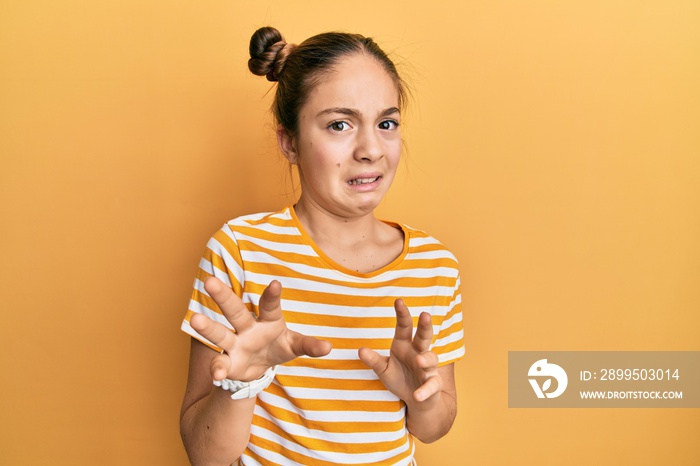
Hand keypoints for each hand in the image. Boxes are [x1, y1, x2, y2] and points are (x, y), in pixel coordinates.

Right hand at [190, 277, 331, 381]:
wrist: (259, 367)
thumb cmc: (278, 346)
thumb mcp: (295, 345)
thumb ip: (310, 345)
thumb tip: (329, 347)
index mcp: (268, 320)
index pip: (269, 305)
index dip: (272, 295)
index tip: (275, 283)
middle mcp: (247, 327)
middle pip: (234, 310)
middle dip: (222, 296)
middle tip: (208, 280)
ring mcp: (234, 344)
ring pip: (220, 333)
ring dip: (208, 327)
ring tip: (195, 319)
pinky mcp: (227, 363)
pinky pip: (220, 364)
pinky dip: (217, 369)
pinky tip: (216, 375)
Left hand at [358, 299, 440, 405]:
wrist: (415, 401)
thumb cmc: (400, 379)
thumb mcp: (383, 369)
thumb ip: (373, 360)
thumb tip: (360, 350)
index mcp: (404, 345)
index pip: (404, 327)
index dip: (402, 314)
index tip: (398, 301)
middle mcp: (418, 352)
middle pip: (424, 336)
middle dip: (425, 326)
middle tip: (425, 315)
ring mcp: (428, 368)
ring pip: (431, 358)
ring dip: (426, 359)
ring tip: (419, 360)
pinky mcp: (433, 384)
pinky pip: (431, 385)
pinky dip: (425, 390)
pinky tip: (417, 394)